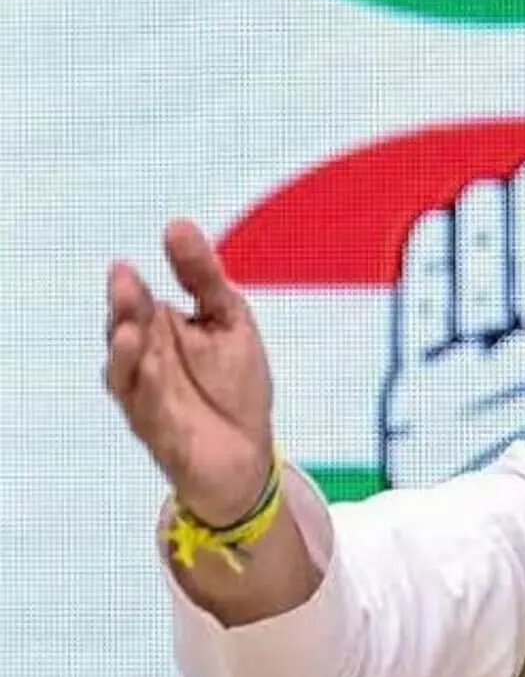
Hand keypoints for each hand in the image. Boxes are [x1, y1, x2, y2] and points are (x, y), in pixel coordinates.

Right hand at [105, 220, 274, 524]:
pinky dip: (144, 393)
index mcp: (159, 329)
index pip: (138, 301)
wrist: (248, 451)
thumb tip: (177, 224)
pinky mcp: (158, 431)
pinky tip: (147, 372)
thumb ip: (205, 278)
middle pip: (125, 330)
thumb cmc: (235, 383)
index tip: (128, 264)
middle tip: (125, 281)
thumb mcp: (229, 320)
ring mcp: (147, 396)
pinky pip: (146, 410)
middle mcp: (144, 360)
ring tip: (129, 327)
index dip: (132, 286)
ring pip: (125, 370)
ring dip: (125, 350)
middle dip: (125, 308)